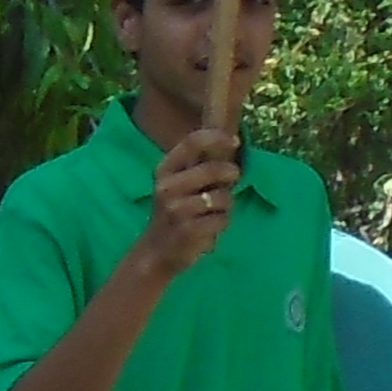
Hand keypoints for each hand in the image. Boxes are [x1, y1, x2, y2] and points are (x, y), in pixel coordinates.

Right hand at [118, 126, 243, 285]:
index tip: (235, 142)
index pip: (192, 141)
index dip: (218, 138)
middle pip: (213, 168)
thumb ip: (200, 165)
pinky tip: (209, 229)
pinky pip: (222, 219)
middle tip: (232, 180)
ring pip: (222, 197)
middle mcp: (166, 187)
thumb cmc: (175, 213)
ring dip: (226, 206)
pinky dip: (222, 224)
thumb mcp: (178, 184)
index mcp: (164, 170)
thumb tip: (231, 140)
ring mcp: (176, 209)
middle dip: (230, 174)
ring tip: (213, 212)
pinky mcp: (188, 230)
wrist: (156, 252)